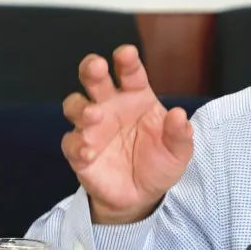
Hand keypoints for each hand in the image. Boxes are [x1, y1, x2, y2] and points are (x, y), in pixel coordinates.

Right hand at [61, 45, 193, 223]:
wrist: (142, 196)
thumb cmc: (159, 163)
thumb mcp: (178, 152)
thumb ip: (179, 134)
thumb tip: (179, 115)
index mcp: (136, 98)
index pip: (130, 73)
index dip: (127, 61)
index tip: (126, 53)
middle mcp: (111, 107)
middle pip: (94, 79)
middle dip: (92, 69)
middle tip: (97, 66)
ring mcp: (92, 128)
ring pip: (75, 106)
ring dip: (81, 107)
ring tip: (95, 115)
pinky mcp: (79, 151)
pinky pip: (71, 143)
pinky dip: (78, 145)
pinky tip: (90, 151)